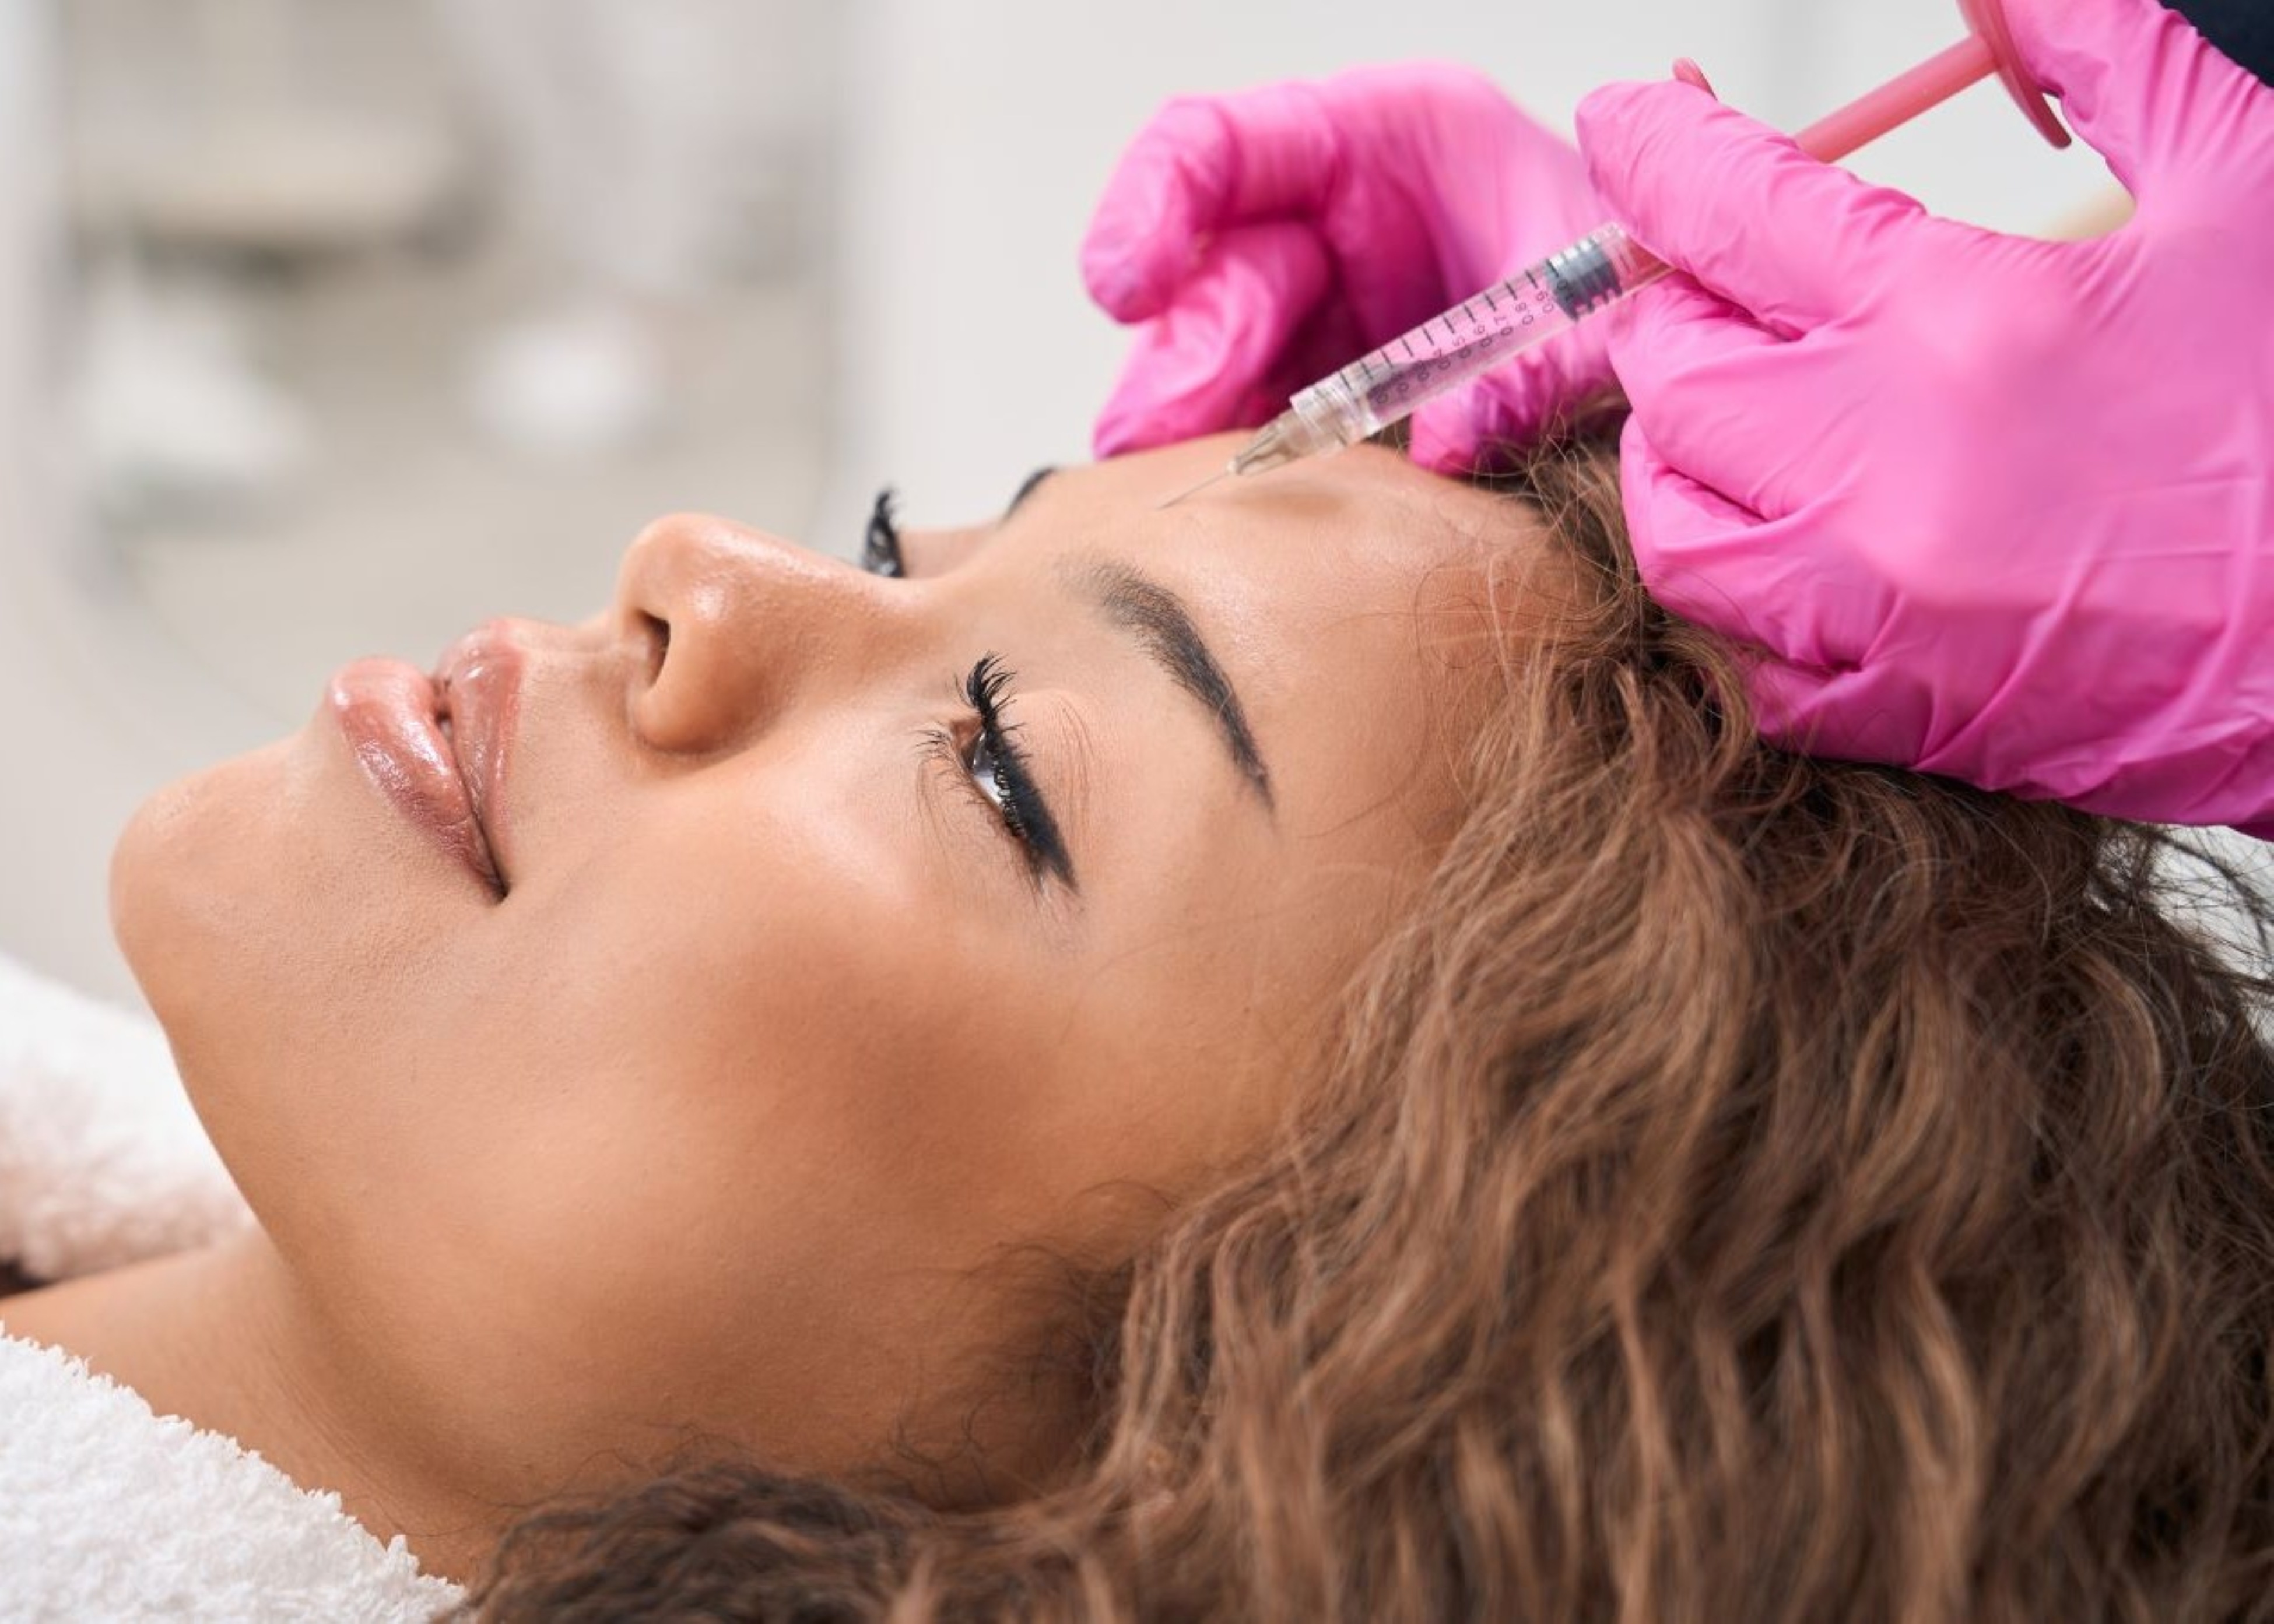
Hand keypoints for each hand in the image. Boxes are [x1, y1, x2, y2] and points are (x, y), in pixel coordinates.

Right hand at [1082, 63, 1614, 471]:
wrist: (1678, 329)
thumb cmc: (1636, 269)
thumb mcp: (1609, 296)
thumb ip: (1537, 361)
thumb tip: (1445, 445)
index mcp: (1380, 140)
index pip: (1217, 146)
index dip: (1152, 207)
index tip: (1123, 287)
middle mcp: (1331, 222)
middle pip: (1211, 278)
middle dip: (1182, 358)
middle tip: (1156, 437)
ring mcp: (1321, 312)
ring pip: (1215, 366)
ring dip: (1196, 428)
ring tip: (1179, 482)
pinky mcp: (1324, 391)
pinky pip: (1258, 430)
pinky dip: (1247, 472)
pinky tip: (1237, 513)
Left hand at [1575, 0, 2273, 831]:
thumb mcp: (2247, 184)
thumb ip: (2105, 57)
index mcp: (1957, 318)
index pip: (1727, 210)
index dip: (1656, 152)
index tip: (1630, 122)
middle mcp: (1881, 470)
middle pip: (1667, 372)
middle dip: (1675, 310)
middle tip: (1723, 287)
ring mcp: (1877, 609)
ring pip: (1674, 526)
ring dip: (1685, 458)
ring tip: (1747, 420)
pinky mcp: (1900, 714)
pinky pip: (1746, 662)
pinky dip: (1747, 600)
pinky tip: (1800, 553)